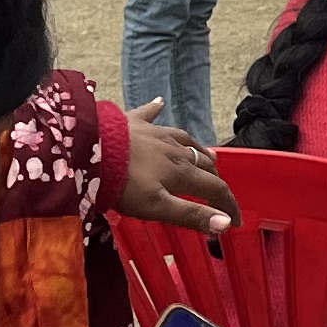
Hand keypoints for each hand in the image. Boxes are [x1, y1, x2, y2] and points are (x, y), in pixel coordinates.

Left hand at [119, 100, 238, 237]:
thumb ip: (191, 214)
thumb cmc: (122, 184)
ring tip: (208, 156)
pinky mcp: (134, 122)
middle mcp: (175, 149)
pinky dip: (156, 110)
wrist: (90, 151)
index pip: (216, 189)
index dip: (229, 206)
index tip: (236, 222)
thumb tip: (225, 223)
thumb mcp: (157, 207)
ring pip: (185, 140)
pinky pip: (150, 114)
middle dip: (215, 180)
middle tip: (218, 194)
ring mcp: (155, 133)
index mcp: (182, 172)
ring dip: (198, 150)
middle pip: (204, 164)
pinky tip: (160, 103)